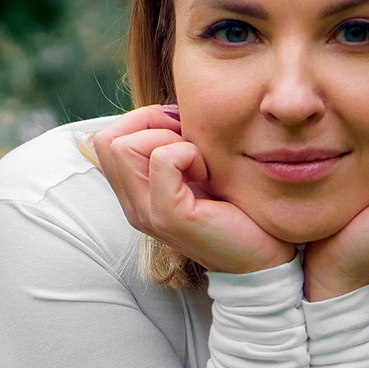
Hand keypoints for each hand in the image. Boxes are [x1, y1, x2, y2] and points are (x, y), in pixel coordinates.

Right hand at [88, 105, 293, 275]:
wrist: (262, 258)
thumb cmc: (237, 209)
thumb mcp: (197, 170)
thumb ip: (175, 144)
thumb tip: (171, 109)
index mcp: (136, 192)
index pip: (106, 139)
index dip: (142, 120)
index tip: (181, 132)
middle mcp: (133, 205)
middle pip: (107, 140)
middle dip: (150, 125)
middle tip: (188, 142)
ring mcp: (146, 214)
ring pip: (124, 146)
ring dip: (167, 139)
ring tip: (197, 162)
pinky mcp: (168, 218)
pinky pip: (162, 160)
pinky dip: (188, 153)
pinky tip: (208, 174)